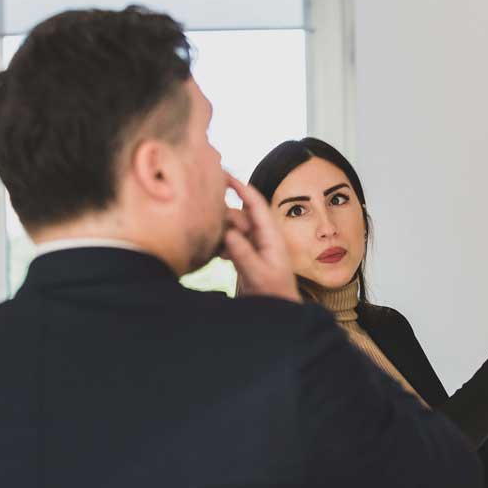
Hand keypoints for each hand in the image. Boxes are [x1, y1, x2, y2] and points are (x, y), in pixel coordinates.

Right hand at [220, 175, 300, 302]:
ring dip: (220, 231)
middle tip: (209, 223)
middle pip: (239, 214)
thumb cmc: (275, 294)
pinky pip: (229, 241)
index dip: (240, 186)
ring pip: (232, 228)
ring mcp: (253, 245)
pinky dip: (220, 244)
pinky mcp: (245, 256)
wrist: (278, 313)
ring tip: (211, 243)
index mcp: (271, 235)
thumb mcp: (258, 274)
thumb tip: (227, 232)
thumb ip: (243, 253)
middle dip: (225, 215)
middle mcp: (262, 236)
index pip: (255, 203)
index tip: (224, 174)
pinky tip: (214, 255)